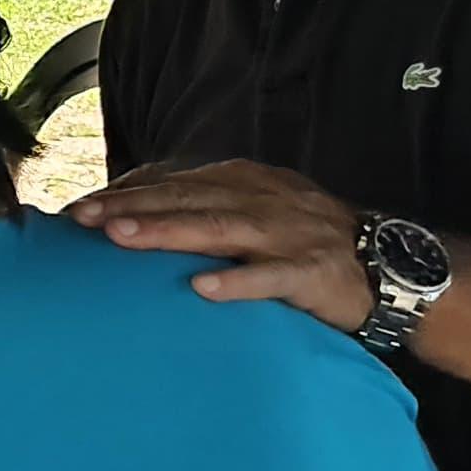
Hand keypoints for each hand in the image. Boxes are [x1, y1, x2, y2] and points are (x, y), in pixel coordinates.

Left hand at [67, 161, 371, 330]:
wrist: (388, 264)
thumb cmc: (306, 240)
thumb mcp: (258, 209)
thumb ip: (207, 206)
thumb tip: (138, 209)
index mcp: (246, 181)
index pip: (176, 182)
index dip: (128, 191)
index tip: (82, 207)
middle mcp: (262, 200)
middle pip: (188, 199)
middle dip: (132, 206)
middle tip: (82, 218)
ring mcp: (287, 235)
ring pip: (218, 229)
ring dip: (167, 231)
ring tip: (122, 238)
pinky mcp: (310, 272)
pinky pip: (270, 277)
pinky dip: (237, 281)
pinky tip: (202, 289)